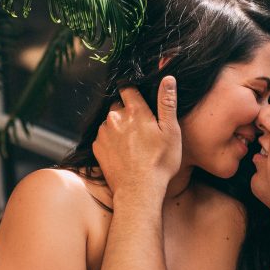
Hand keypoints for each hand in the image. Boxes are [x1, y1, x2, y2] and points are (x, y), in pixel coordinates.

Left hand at [92, 77, 181, 195]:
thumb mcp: (171, 132)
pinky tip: (123, 152)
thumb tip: (168, 78)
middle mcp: (115, 118)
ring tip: (132, 144)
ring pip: (110, 122)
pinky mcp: (97, 148)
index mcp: (134, 111)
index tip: (139, 100)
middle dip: (127, 112)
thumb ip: (167, 102)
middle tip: (141, 129)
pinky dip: (111, 141)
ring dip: (118, 127)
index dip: (133, 92)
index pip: (127, 88)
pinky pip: (103, 137)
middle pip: (118, 106)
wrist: (139, 191)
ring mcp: (104, 133)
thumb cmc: (159, 163)